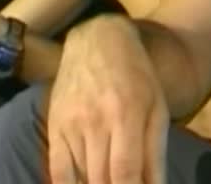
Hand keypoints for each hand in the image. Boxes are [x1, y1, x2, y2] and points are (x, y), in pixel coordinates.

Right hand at [47, 15, 168, 183]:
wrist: (95, 41)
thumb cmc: (134, 73)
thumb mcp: (156, 108)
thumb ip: (155, 153)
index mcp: (124, 116)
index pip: (125, 172)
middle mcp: (93, 122)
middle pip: (100, 179)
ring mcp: (69, 123)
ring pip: (79, 175)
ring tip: (103, 183)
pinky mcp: (54, 123)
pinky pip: (56, 166)